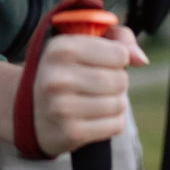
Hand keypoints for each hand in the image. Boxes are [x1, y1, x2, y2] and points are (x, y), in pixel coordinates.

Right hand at [33, 26, 144, 156]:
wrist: (28, 110)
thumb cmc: (65, 71)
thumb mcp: (84, 42)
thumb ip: (118, 38)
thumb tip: (141, 59)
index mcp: (60, 48)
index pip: (119, 54)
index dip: (118, 58)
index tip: (104, 62)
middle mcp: (57, 77)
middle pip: (120, 80)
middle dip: (118, 82)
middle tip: (100, 84)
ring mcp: (61, 107)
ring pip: (119, 103)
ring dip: (116, 102)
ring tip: (97, 100)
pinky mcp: (70, 132)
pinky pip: (115, 125)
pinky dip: (113, 121)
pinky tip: (96, 117)